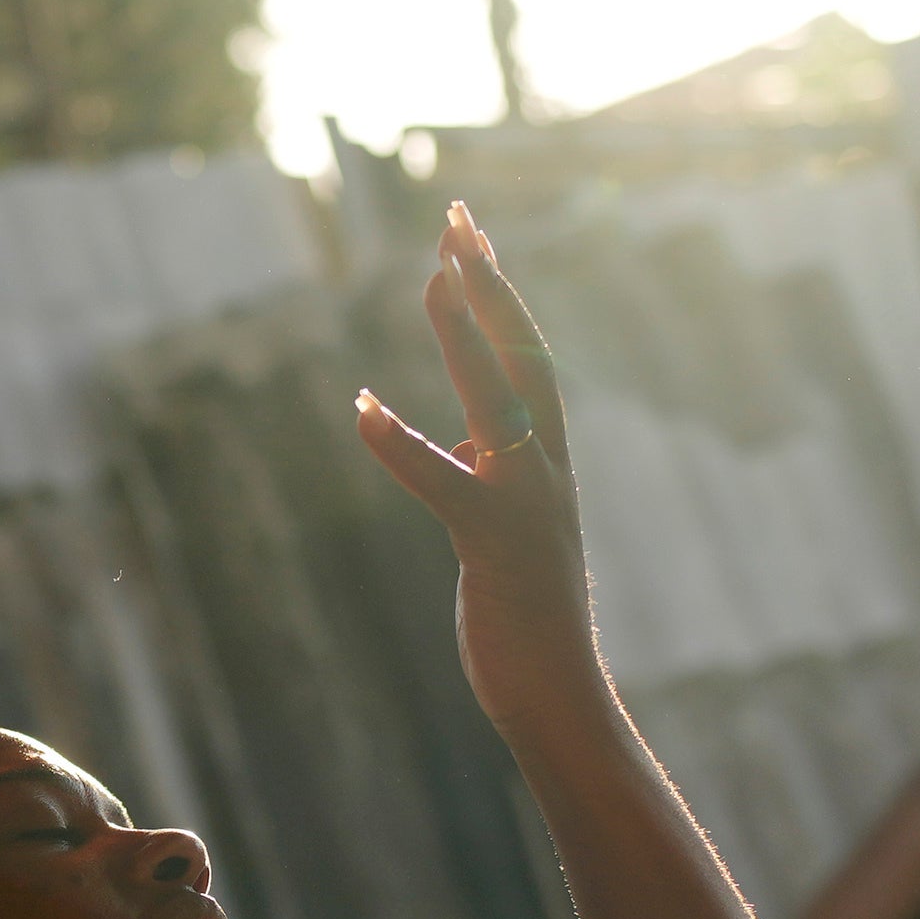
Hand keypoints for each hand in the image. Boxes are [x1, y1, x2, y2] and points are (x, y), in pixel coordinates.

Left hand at [353, 204, 600, 737]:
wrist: (556, 694)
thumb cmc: (525, 619)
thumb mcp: (506, 529)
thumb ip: (490, 478)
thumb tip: (466, 445)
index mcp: (547, 463)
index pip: (528, 359)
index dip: (498, 296)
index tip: (471, 240)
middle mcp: (546, 470)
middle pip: (526, 355)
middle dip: (491, 286)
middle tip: (459, 223)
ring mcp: (527, 504)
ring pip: (500, 401)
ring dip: (467, 337)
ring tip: (434, 278)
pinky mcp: (494, 545)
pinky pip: (444, 483)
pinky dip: (402, 444)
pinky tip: (363, 407)